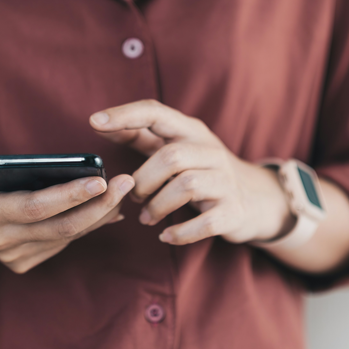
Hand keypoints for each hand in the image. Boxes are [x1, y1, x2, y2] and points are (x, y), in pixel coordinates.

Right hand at [0, 140, 134, 272]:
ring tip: (123, 192)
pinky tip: (108, 208)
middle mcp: (1, 240)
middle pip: (60, 227)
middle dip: (98, 206)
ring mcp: (13, 255)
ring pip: (67, 237)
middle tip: (126, 183)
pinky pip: (64, 242)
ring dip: (99, 216)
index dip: (70, 196)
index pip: (35, 207)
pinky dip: (88, 225)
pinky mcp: (24, 261)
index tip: (100, 179)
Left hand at [90, 100, 293, 244]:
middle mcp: (210, 150)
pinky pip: (205, 222)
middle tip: (133, 197)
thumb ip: (140, 135)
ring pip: (186, 185)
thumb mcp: (175, 147)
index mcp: (190, 131)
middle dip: (144, 180)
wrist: (255, 199)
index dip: (125, 115)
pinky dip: (180, 232)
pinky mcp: (232, 210)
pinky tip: (166, 235)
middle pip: (171, 156)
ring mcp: (225, 180)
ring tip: (147, 217)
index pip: (156, 112)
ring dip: (157, 205)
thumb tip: (99, 123)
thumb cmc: (201, 170)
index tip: (94, 121)